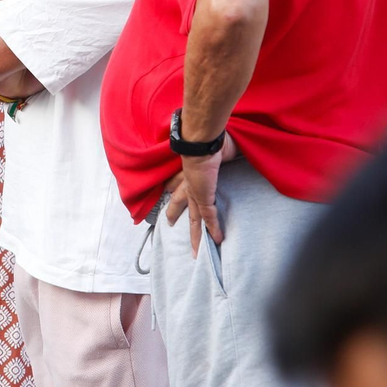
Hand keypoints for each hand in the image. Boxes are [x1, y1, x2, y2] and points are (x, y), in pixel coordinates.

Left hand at [164, 137, 236, 256]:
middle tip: (169, 222)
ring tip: (195, 248)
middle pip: (178, 201)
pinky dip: (214, 229)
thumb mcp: (204, 143)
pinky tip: (218, 240)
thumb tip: (214, 138)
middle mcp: (187, 182)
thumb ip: (207, 145)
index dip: (172, 185)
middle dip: (173, 211)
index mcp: (185, 168)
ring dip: (195, 233)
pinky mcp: (204, 198)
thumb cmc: (205, 139)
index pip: (176, 180)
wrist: (202, 144)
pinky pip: (210, 217)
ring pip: (193, 217)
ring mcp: (195, 193)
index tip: (168, 190)